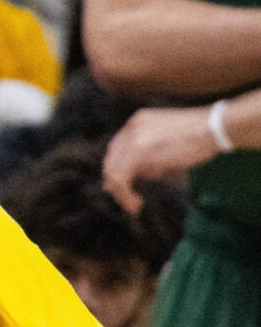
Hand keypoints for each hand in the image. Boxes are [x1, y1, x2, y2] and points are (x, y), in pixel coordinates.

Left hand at [102, 104, 217, 213]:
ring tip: (133, 205)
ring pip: (113, 171)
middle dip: (116, 182)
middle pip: (111, 160)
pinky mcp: (138, 152)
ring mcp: (133, 139)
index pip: (117, 149)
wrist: (214, 127)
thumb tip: (144, 172)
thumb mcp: (168, 141)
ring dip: (120, 192)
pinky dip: (125, 194)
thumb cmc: (201, 135)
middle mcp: (131, 128)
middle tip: (127, 199)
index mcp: (137, 121)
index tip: (128, 185)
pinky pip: (121, 178)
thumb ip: (152, 154)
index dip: (120, 168)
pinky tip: (136, 203)